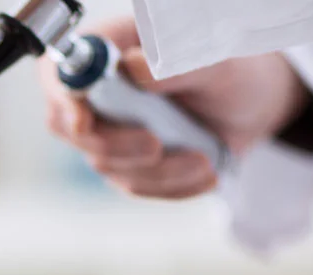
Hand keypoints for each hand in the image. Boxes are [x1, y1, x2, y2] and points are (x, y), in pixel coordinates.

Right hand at [40, 17, 307, 198]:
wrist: (251, 104)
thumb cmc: (228, 70)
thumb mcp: (212, 60)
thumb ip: (171, 62)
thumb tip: (131, 69)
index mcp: (102, 51)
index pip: (60, 77)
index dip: (66, 101)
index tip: (84, 122)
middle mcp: (94, 94)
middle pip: (75, 129)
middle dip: (116, 146)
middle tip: (156, 145)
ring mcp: (107, 132)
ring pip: (108, 164)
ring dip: (158, 170)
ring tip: (202, 158)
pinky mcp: (126, 164)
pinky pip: (135, 184)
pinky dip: (171, 185)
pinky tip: (202, 173)